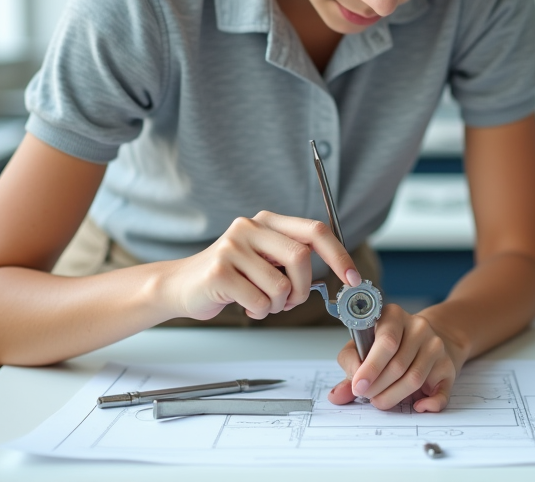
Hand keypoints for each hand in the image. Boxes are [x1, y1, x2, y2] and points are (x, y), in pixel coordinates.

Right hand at [160, 211, 359, 320]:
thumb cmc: (231, 276)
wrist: (181, 286)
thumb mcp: (265, 259)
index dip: (339, 254)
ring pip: (281, 287)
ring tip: (260, 301)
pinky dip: (259, 312)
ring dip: (278, 306)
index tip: (353, 278)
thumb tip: (340, 272)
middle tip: (292, 301)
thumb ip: (294, 258)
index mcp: (268, 221)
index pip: (315, 230)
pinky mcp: (219, 272)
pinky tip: (244, 304)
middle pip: (301, 258)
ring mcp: (232, 247)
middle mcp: (250, 227)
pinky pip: (260, 302)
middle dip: (304, 288)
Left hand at [327, 305, 461, 411]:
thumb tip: (337, 395)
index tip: (358, 386)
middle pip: (398, 364)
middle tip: (368, 396)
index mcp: (393, 315)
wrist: (431, 337)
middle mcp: (418, 327)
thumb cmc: (392, 344)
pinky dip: (428, 404)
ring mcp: (436, 346)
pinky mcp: (449, 366)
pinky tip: (417, 406)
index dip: (370, 367)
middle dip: (378, 387)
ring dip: (393, 396)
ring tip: (381, 401)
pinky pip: (440, 392)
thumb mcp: (366, 346)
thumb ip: (351, 368)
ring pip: (414, 379)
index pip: (385, 340)